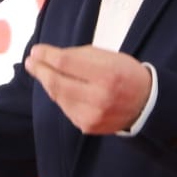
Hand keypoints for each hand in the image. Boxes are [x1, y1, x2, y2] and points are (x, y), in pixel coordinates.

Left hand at [24, 44, 151, 134]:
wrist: (146, 105)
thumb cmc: (125, 74)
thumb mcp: (108, 57)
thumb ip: (79, 55)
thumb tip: (47, 55)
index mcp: (108, 74)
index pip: (66, 63)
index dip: (46, 56)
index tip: (36, 50)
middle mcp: (100, 97)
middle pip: (57, 82)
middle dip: (40, 70)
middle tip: (31, 61)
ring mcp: (92, 115)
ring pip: (58, 96)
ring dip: (47, 82)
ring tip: (41, 71)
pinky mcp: (87, 126)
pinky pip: (65, 107)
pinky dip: (60, 96)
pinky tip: (59, 87)